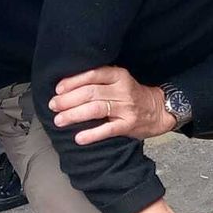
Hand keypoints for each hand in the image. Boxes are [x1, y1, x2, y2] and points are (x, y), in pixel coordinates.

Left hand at [50, 64, 173, 142]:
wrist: (158, 110)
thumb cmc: (131, 95)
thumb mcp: (119, 81)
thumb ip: (98, 82)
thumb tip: (65, 88)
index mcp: (119, 75)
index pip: (93, 75)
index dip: (73, 82)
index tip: (58, 89)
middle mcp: (122, 90)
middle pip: (91, 93)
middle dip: (68, 100)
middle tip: (53, 106)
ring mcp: (126, 108)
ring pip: (96, 109)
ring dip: (74, 115)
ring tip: (59, 120)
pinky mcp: (128, 125)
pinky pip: (107, 130)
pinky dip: (92, 134)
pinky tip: (78, 138)